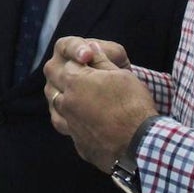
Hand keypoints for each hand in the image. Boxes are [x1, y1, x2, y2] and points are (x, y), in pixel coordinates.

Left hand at [43, 37, 156, 173]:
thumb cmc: (133, 105)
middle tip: (80, 73)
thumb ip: (101, 60)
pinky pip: (67, 127)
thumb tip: (91, 48)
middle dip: (63, 72)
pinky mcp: (78, 143)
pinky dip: (71, 119)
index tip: (91, 60)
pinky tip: (82, 118)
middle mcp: (66, 101)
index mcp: (74, 80)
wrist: (140, 144)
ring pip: (54, 104)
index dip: (80, 59)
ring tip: (76, 93)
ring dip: (62, 95)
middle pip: (53, 80)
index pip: (69, 62)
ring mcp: (69, 124)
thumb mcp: (122, 74)